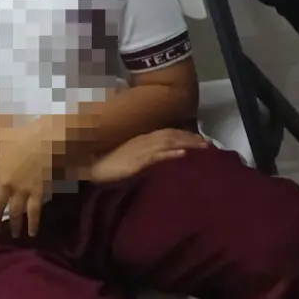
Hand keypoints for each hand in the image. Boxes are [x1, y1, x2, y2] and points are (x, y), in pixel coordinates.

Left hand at [0, 121, 57, 238]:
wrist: (44, 139)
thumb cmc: (23, 136)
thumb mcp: (2, 142)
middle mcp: (6, 184)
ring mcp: (21, 190)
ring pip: (14, 212)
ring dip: (12, 225)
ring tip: (12, 234)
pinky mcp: (37, 192)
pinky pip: (34, 212)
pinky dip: (33, 224)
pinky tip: (32, 233)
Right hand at [88, 129, 209, 183]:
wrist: (89, 166)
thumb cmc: (107, 162)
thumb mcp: (128, 155)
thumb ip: (143, 152)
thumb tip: (162, 153)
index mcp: (142, 138)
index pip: (168, 133)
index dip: (185, 134)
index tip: (200, 139)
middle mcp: (144, 141)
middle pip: (172, 136)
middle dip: (191, 138)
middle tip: (209, 144)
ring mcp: (140, 150)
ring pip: (168, 144)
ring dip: (186, 144)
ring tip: (203, 148)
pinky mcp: (136, 162)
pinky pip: (156, 156)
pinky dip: (170, 154)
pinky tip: (182, 155)